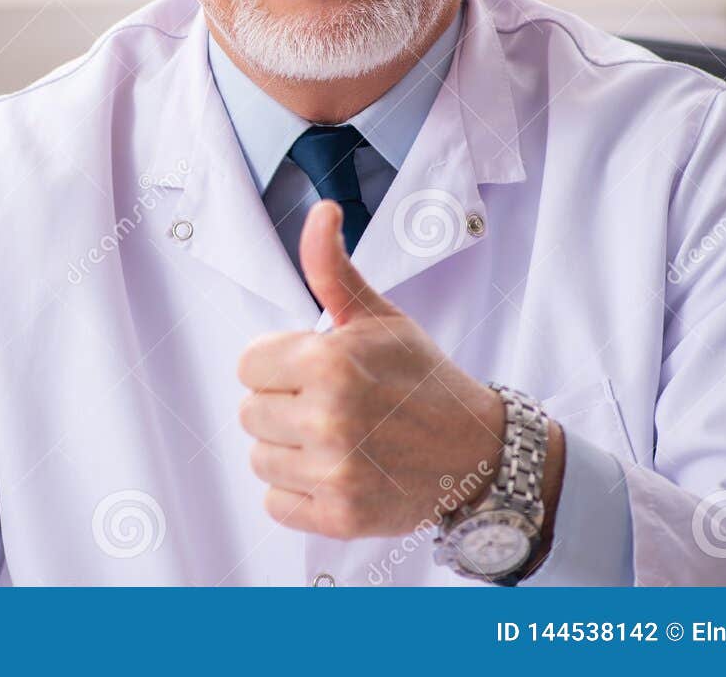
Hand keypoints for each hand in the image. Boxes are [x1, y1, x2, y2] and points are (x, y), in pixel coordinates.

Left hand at [236, 200, 511, 539]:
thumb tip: (322, 210)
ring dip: (290, 452)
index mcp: (328, 362)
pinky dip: (300, 494)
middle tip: (333, 406)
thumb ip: (331, 268)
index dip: (279, 366)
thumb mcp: (376, 317)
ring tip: (338, 440)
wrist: (478, 452)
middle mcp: (327, 418)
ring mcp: (334, 472)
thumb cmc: (421, 378)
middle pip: (249, 412)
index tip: (315, 371)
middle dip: (284, 407)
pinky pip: (276, 504)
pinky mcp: (339, 517)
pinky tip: (338, 474)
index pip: (247, 366)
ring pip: (260, 458)